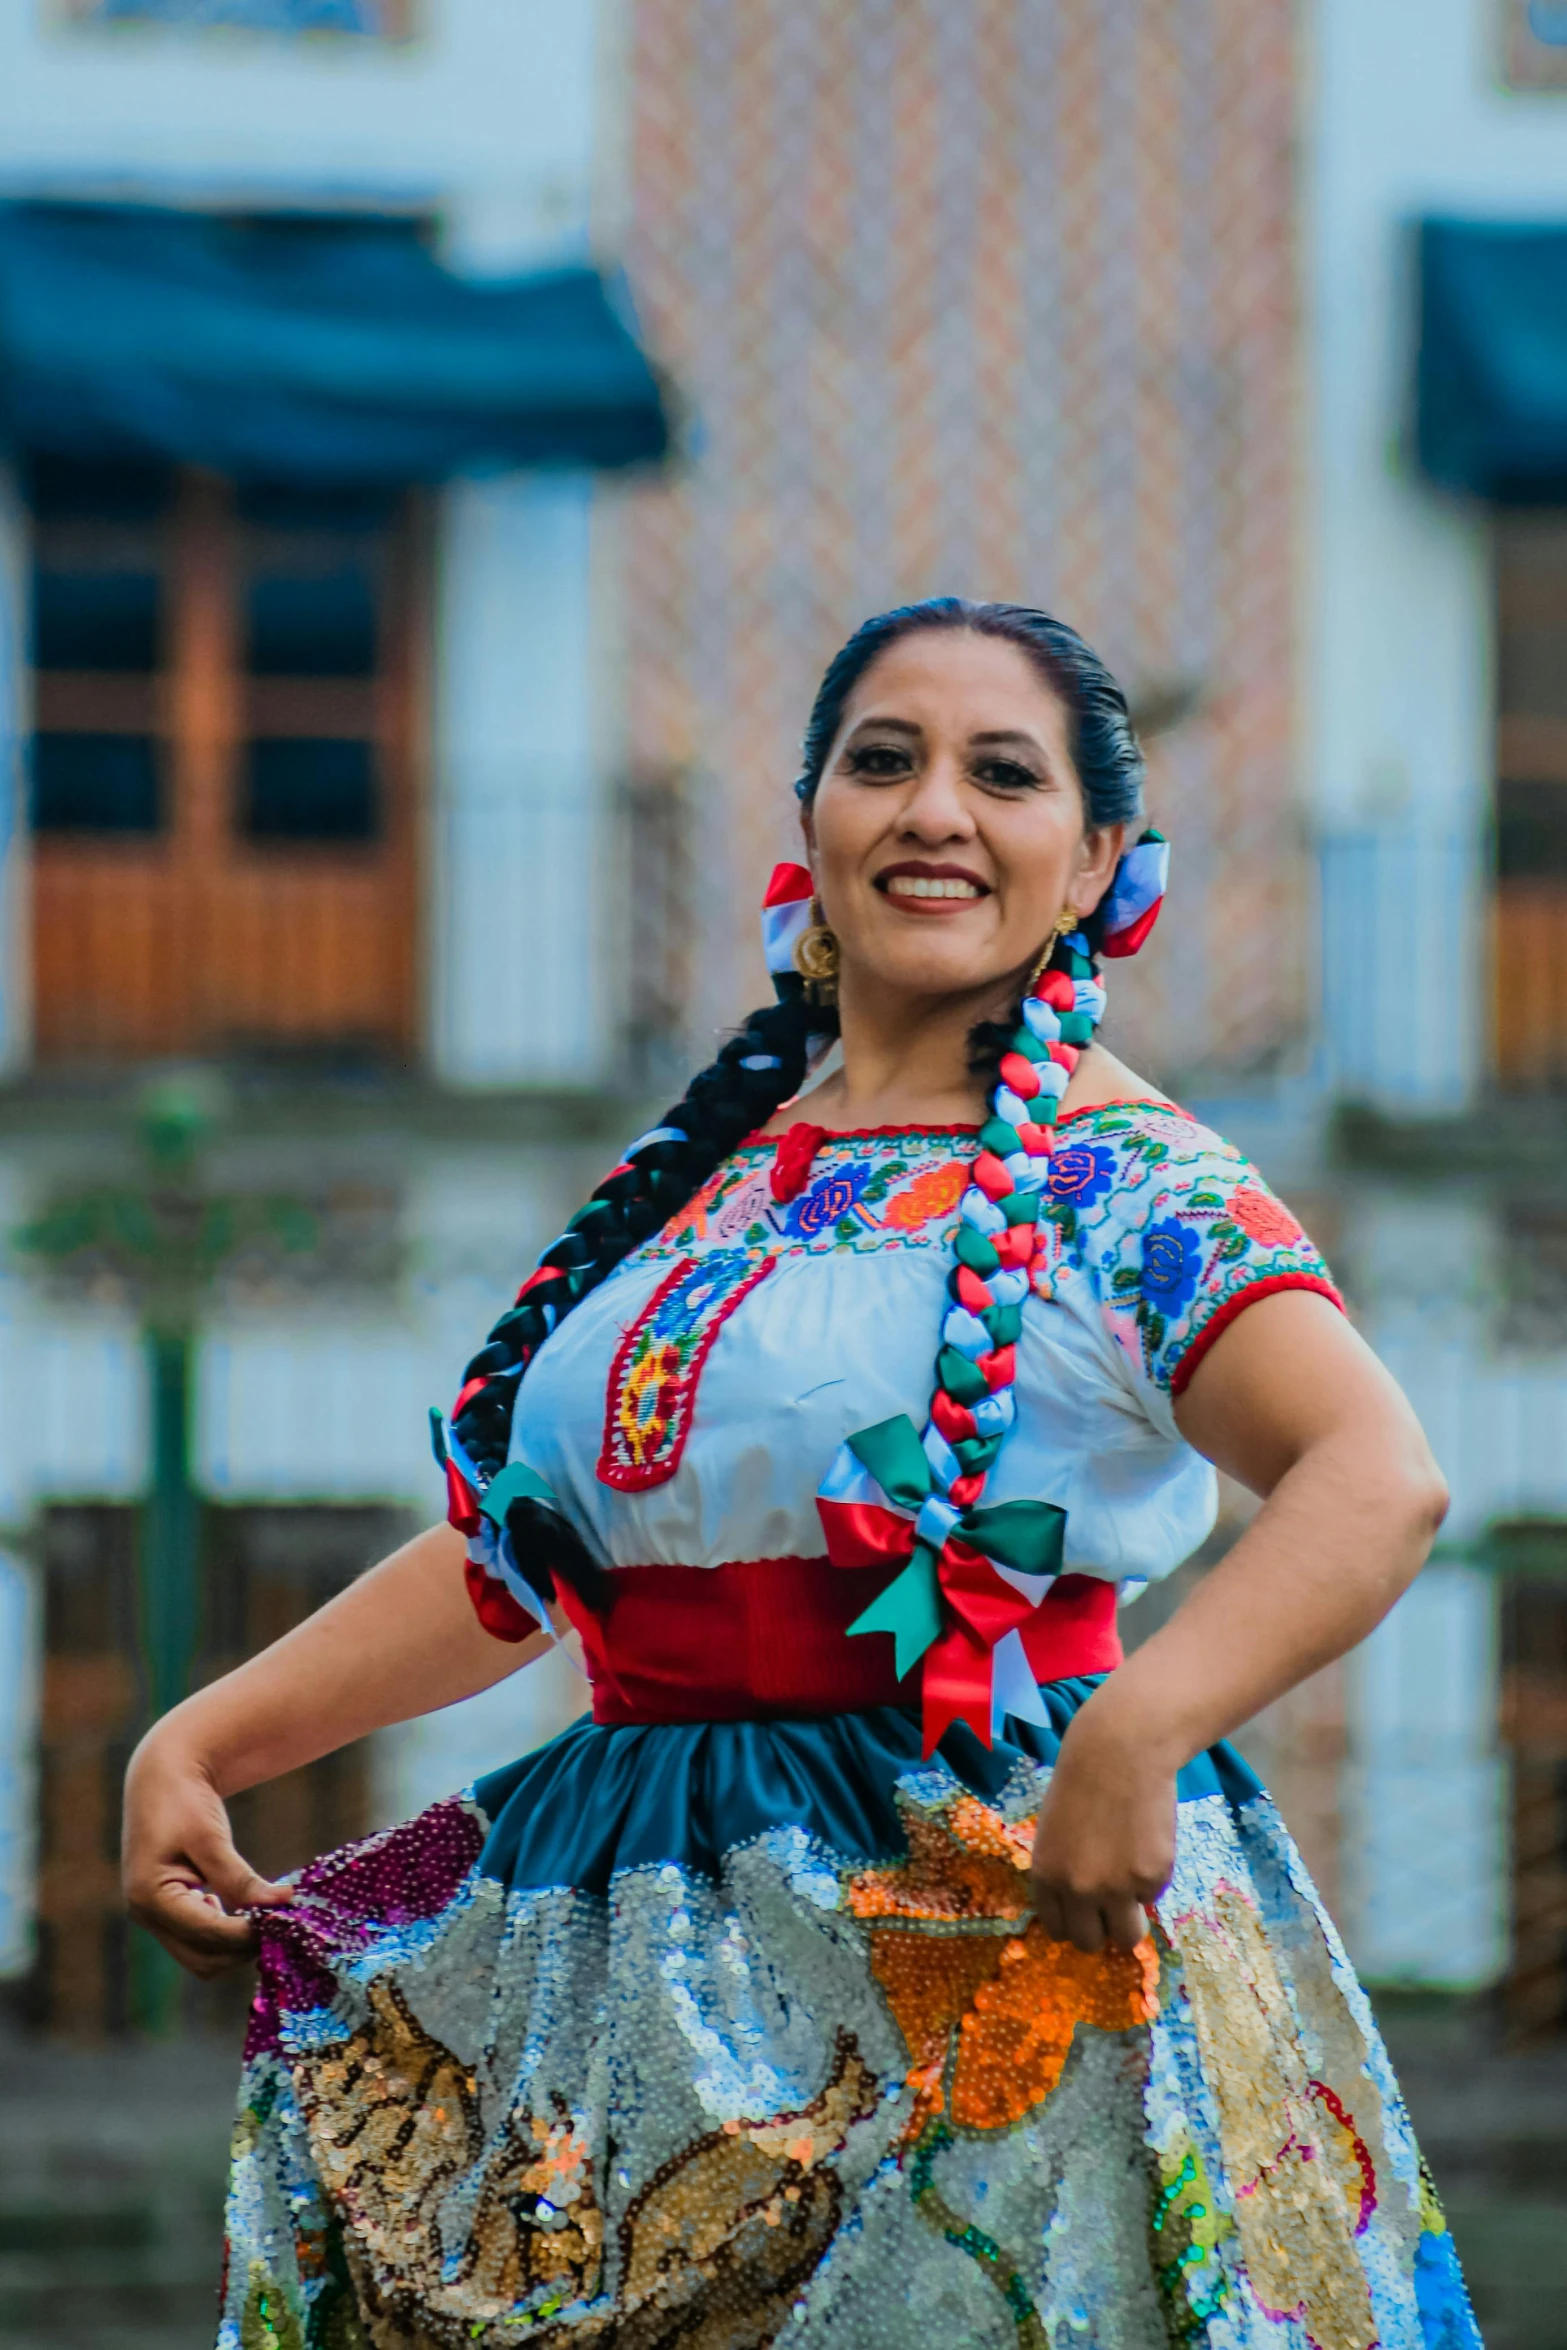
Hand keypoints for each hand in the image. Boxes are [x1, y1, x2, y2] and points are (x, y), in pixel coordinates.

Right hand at [122, 1730, 292, 1978]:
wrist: (160, 1778)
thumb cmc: (183, 1800)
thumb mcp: (211, 1837)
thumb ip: (240, 1878)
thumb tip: (281, 1905)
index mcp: (150, 1897)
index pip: (206, 1934)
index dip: (248, 1934)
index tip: (285, 1921)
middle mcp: (146, 1915)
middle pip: (203, 1959)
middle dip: (243, 1947)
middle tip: (282, 1923)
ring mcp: (154, 1917)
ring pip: (201, 1957)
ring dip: (236, 1945)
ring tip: (269, 1917)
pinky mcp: (166, 1912)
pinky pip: (198, 1941)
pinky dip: (227, 1934)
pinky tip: (248, 1910)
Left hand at [1029, 1708, 1175, 1953]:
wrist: (1120, 1752)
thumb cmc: (1082, 1783)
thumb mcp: (1054, 1832)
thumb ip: (1062, 1871)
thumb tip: (1078, 1906)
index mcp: (1046, 1877)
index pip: (1056, 1929)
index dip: (1073, 1923)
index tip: (1085, 1914)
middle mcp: (1077, 1890)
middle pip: (1089, 1942)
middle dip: (1101, 1930)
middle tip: (1111, 1907)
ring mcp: (1116, 1888)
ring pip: (1126, 1937)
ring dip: (1130, 1920)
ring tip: (1132, 1887)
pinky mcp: (1152, 1878)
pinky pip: (1152, 1898)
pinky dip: (1150, 1880)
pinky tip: (1145, 1843)